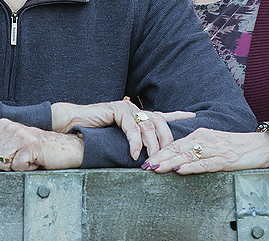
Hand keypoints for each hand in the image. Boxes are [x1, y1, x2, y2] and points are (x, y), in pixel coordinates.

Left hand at [0, 118, 83, 170]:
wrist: (63, 147)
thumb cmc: (35, 149)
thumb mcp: (9, 149)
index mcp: (2, 124)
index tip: (1, 155)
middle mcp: (10, 127)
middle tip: (15, 160)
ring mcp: (20, 136)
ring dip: (12, 168)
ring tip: (24, 160)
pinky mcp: (31, 147)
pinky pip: (16, 167)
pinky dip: (24, 169)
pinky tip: (33, 162)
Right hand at [51, 100, 194, 159]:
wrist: (75, 123)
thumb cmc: (96, 133)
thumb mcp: (120, 139)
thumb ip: (135, 141)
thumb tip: (148, 156)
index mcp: (139, 114)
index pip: (163, 115)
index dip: (178, 116)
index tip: (193, 116)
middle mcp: (136, 109)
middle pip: (160, 123)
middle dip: (166, 141)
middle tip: (170, 157)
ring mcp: (128, 107)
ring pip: (148, 127)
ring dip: (151, 146)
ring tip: (152, 161)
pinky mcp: (118, 109)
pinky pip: (131, 128)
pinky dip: (134, 142)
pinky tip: (134, 154)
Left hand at [143, 128, 268, 173]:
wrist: (260, 145)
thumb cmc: (236, 146)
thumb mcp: (213, 142)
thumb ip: (196, 147)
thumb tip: (178, 157)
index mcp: (200, 134)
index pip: (175, 143)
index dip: (160, 151)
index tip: (148, 159)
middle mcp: (204, 139)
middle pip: (177, 149)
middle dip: (160, 157)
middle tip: (145, 165)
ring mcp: (214, 149)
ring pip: (187, 156)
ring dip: (170, 162)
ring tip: (156, 168)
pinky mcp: (224, 159)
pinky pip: (204, 164)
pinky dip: (190, 167)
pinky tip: (180, 170)